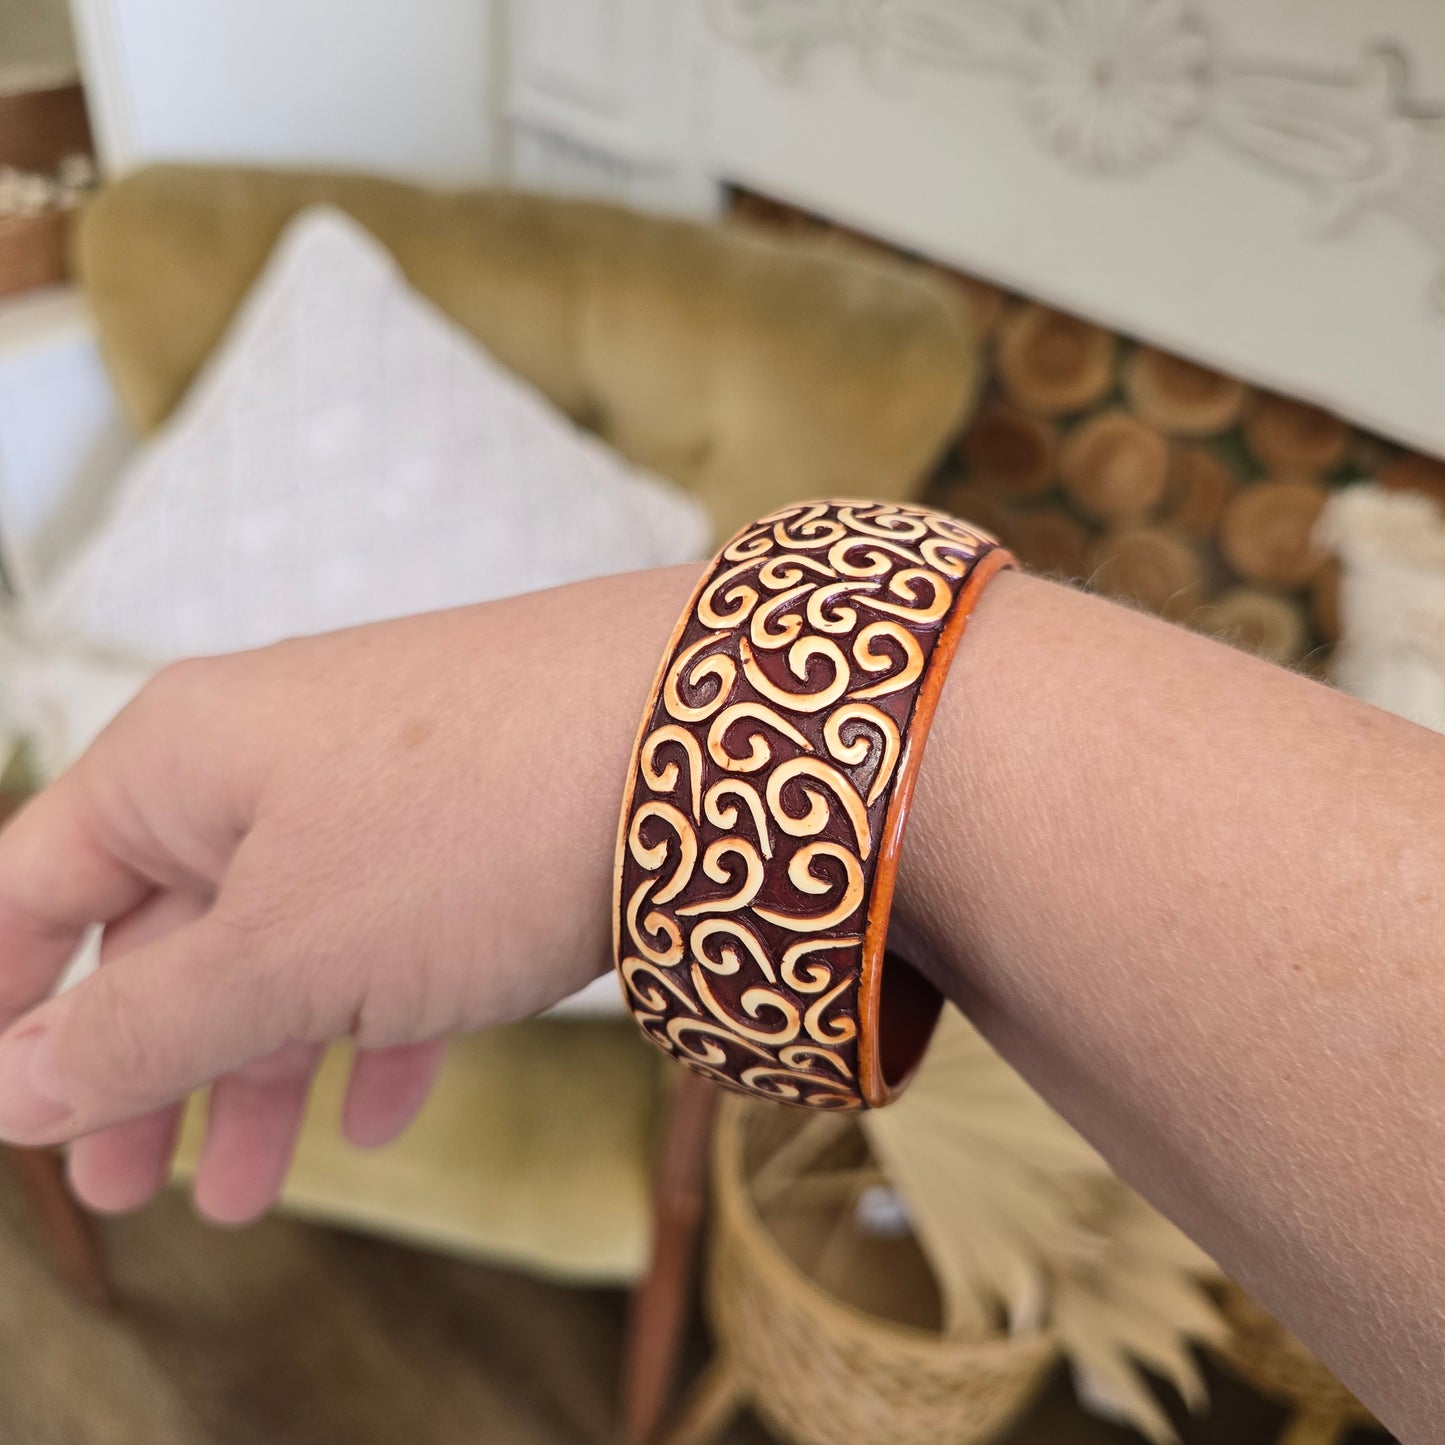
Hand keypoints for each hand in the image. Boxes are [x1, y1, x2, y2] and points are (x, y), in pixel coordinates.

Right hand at [0, 565, 694, 1222]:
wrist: (701, 733)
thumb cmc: (472, 820)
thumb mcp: (283, 953)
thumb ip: (141, 1025)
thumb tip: (14, 1084)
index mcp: (184, 761)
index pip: (35, 885)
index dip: (4, 1000)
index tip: (6, 1105)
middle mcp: (273, 759)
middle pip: (165, 928)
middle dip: (142, 1066)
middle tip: (122, 1186)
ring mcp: (385, 786)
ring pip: (288, 946)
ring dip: (263, 1069)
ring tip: (245, 1190)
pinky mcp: (477, 820)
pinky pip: (394, 937)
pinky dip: (374, 1026)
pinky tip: (381, 1108)